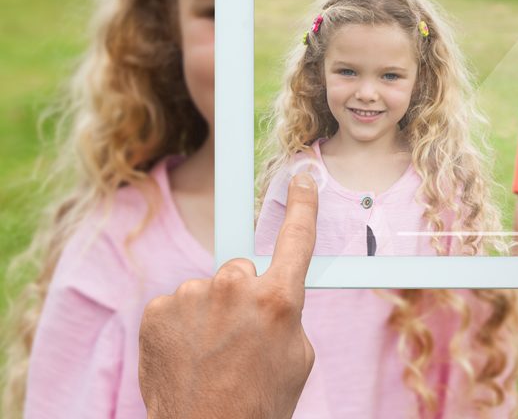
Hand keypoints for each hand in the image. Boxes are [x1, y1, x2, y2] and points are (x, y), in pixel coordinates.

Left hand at [138, 173, 318, 418]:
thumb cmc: (259, 403)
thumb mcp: (298, 357)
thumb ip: (287, 312)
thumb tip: (272, 294)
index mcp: (277, 299)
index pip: (296, 238)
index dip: (302, 205)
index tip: (302, 180)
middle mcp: (233, 288)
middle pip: (243, 271)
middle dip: (244, 295)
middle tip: (240, 338)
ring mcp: (190, 297)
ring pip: (208, 291)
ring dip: (210, 313)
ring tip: (210, 356)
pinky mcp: (157, 311)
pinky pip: (177, 305)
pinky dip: (181, 325)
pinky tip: (186, 355)